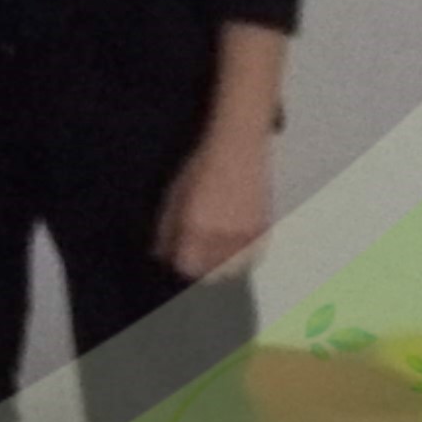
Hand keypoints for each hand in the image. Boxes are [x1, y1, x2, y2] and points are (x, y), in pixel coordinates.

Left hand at [154, 123, 272, 279]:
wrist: (238, 148)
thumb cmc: (202, 167)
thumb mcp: (173, 196)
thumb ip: (166, 229)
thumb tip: (159, 255)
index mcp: (197, 226)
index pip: (186, 267)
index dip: (178, 264)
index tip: (175, 257)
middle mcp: (223, 235)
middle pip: (209, 272)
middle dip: (199, 266)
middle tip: (193, 253)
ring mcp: (246, 234)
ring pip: (230, 268)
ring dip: (219, 264)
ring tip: (211, 247)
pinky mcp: (262, 231)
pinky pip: (249, 258)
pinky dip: (238, 257)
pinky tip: (229, 245)